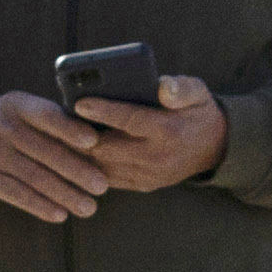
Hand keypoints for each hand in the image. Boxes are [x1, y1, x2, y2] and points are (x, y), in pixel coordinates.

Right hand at [0, 92, 106, 222]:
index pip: (46, 115)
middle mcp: (2, 127)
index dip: (70, 128)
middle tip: (102, 186)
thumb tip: (96, 141)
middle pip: (46, 151)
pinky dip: (40, 205)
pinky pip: (17, 194)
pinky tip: (59, 215)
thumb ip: (46, 121)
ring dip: (65, 194)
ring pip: (35, 176)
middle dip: (78, 170)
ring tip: (88, 208)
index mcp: (16, 105)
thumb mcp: (15, 111)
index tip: (93, 142)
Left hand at [71, 73, 227, 190]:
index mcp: (169, 130)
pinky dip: (89, 166)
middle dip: (81, 137)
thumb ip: (181, 88)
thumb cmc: (198, 112)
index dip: (104, 112)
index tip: (80, 103)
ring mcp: (149, 175)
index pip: (131, 120)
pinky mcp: (142, 185)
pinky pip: (108, 178)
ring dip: (79, 154)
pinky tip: (71, 153)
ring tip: (57, 137)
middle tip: (56, 123)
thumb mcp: (199, 92)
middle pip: (108, 148)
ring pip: (103, 167)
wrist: (215, 147)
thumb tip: (161, 86)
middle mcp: (157, 156)